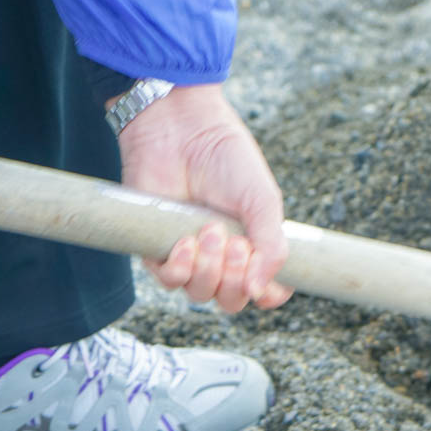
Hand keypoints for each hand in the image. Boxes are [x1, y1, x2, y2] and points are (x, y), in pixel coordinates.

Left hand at [116, 83, 290, 312]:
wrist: (182, 131)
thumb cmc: (227, 159)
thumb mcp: (263, 202)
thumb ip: (272, 248)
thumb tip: (259, 292)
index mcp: (254, 246)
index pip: (267, 291)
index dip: (269, 295)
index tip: (268, 284)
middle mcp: (222, 257)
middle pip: (231, 300)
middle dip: (236, 280)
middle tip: (236, 244)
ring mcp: (190, 255)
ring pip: (201, 293)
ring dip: (209, 270)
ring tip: (209, 231)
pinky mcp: (158, 249)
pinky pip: (170, 281)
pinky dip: (180, 269)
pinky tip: (185, 243)